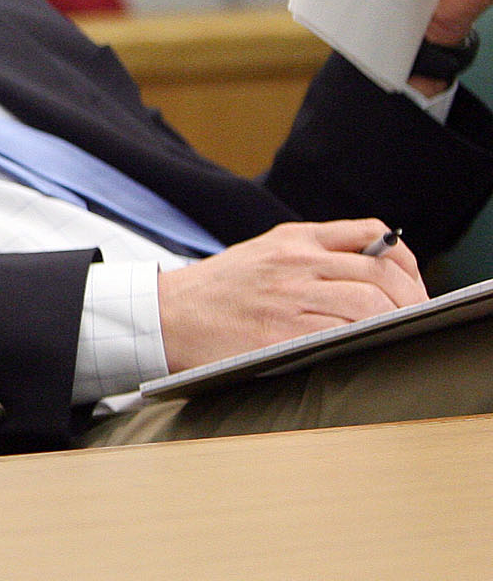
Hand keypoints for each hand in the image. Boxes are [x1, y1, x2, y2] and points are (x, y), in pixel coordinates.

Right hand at [155, 220, 425, 372]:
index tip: (410, 282)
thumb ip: (313, 254)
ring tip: (395, 333)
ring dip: (394, 322)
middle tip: (415, 316)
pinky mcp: (281, 333)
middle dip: (411, 298)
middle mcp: (295, 262)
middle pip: (381, 273)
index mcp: (293, 239)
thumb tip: (373, 269)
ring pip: (370, 305)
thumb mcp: (264, 253)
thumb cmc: (217, 291)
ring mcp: (289, 297)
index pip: (372, 234)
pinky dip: (363, 340)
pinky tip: (364, 346)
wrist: (166, 316)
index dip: (404, 260)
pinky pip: (343, 334)